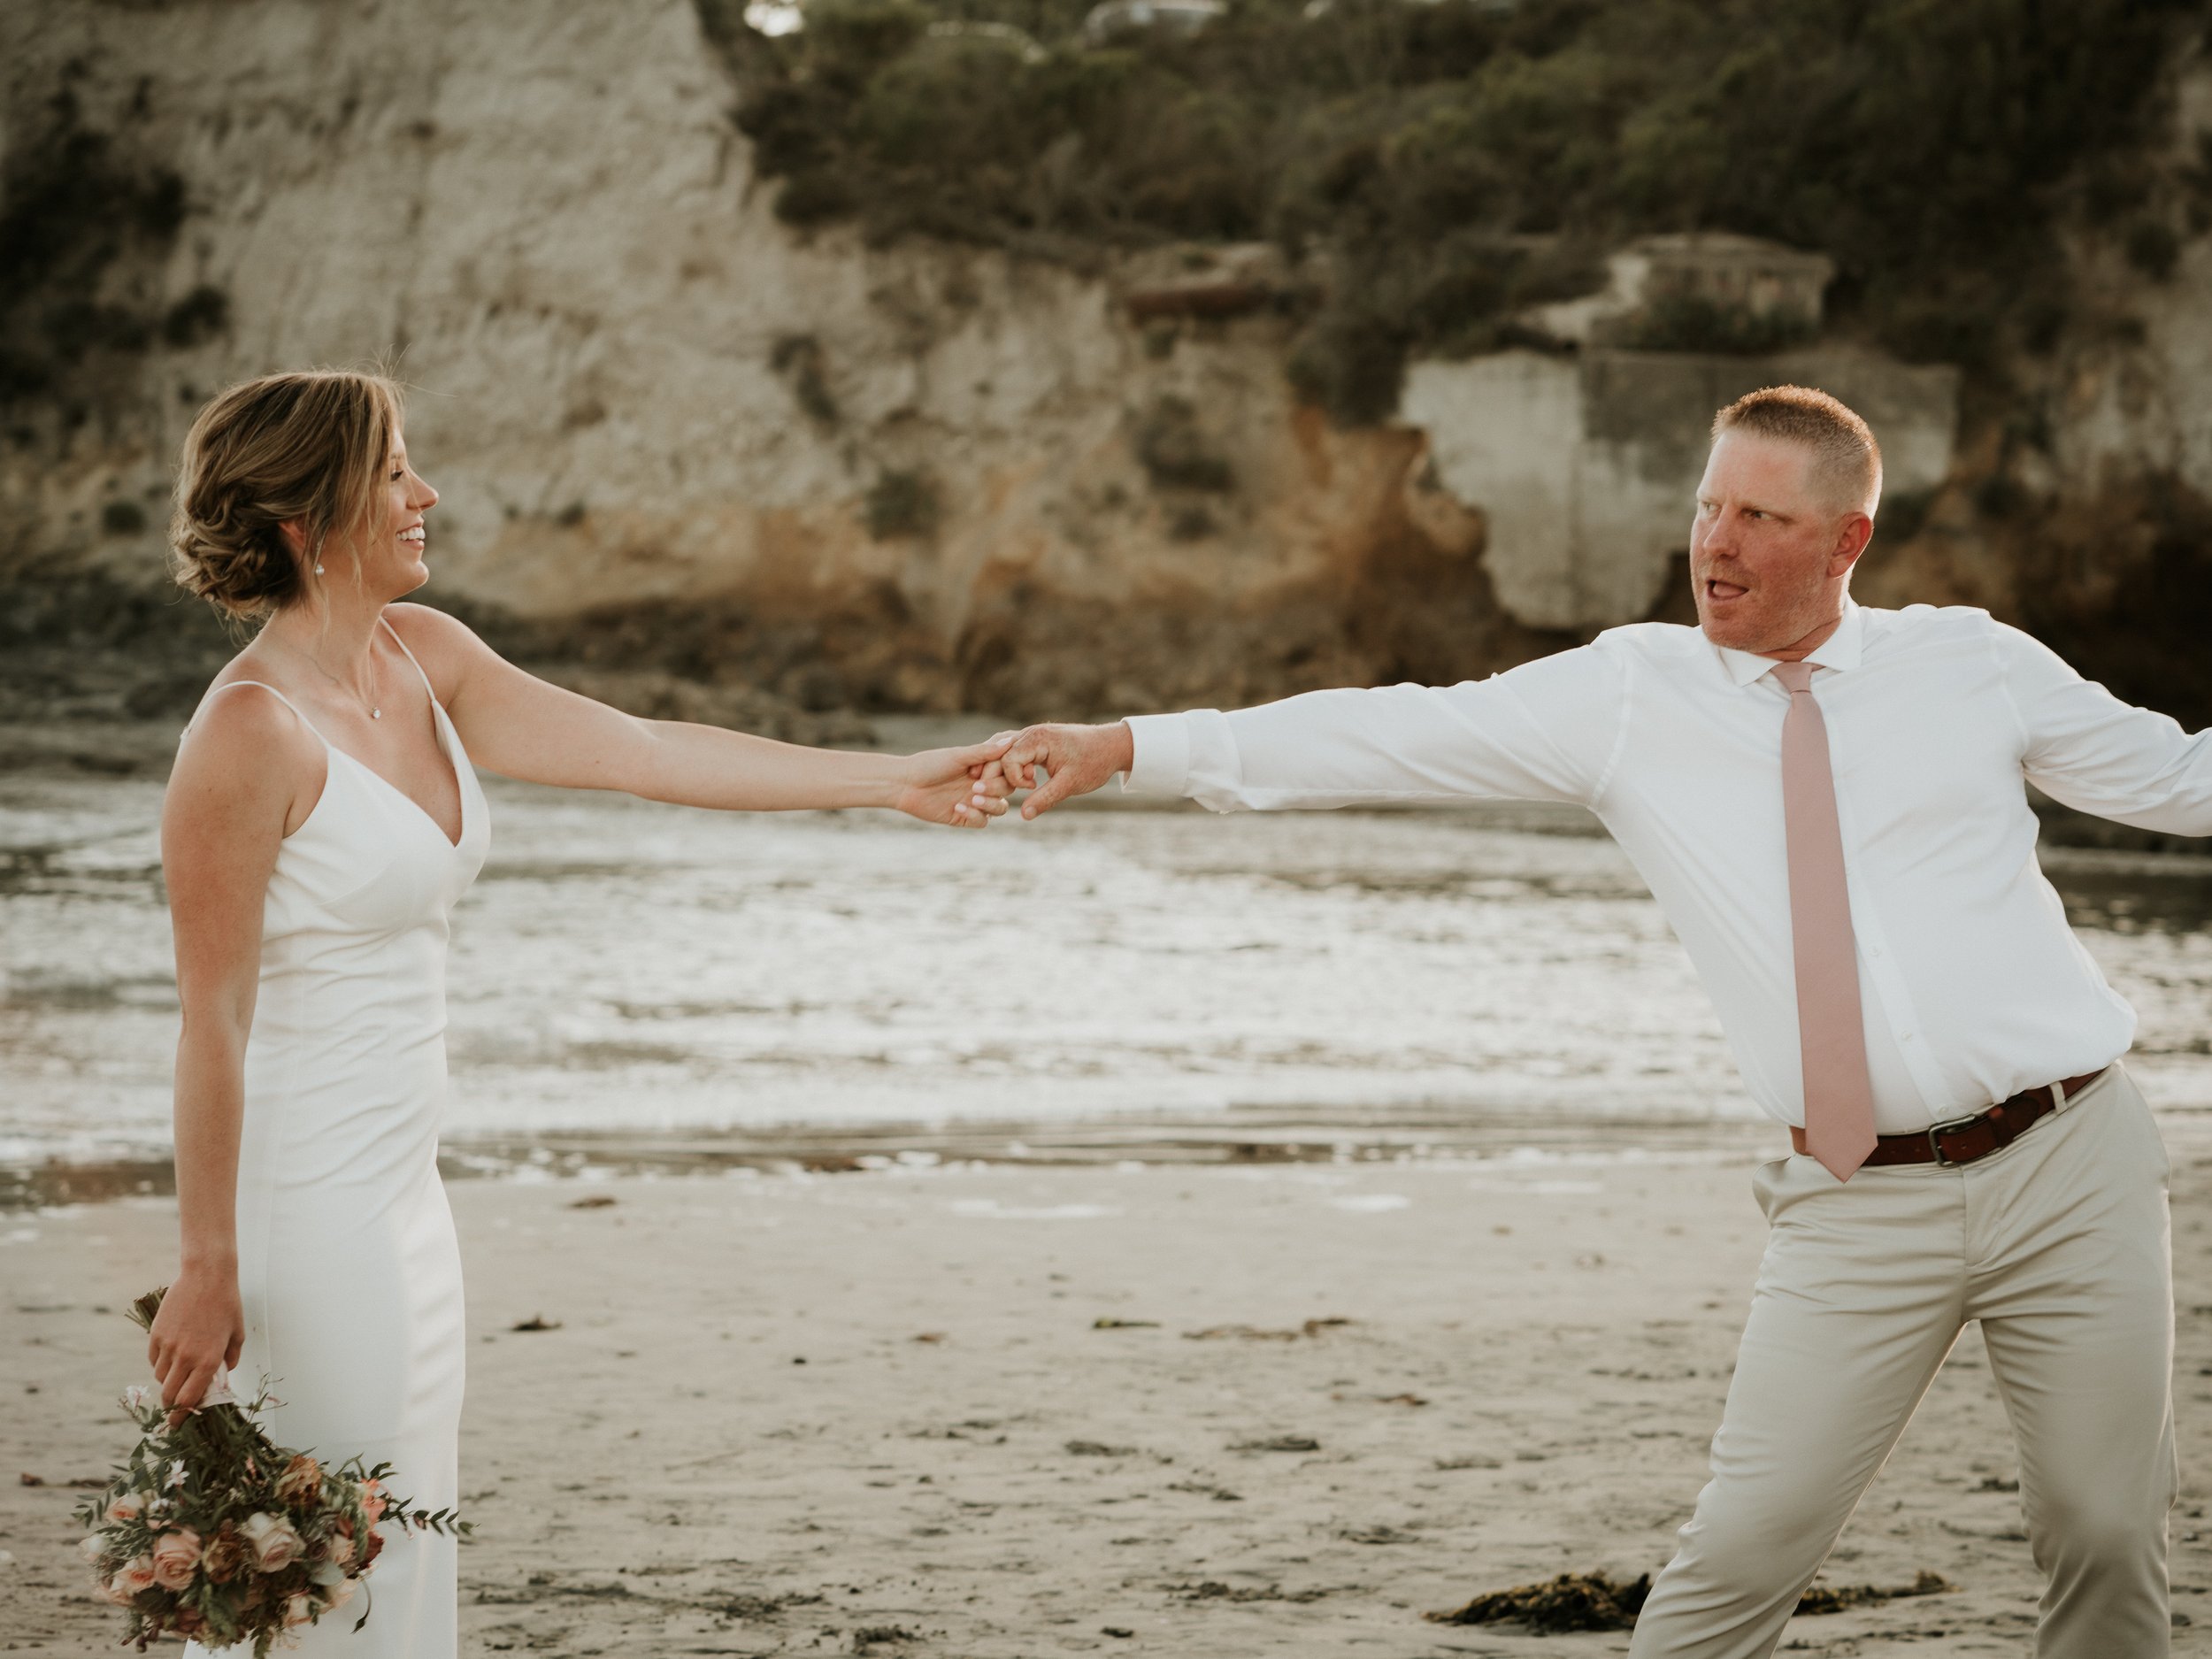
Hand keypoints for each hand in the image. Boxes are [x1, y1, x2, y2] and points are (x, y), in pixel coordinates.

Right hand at [148, 1261, 243, 1415]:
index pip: (189, 1400)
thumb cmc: (227, 1305)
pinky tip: (171, 1355)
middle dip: (172, 1405)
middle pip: (170, 1394)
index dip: (182, 1415)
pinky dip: (160, 1363)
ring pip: (160, 1377)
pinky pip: (153, 1359)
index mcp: (208, 1361)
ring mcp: (168, 1346)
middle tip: (175, 1406)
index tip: (178, 1424)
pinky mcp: (156, 1335)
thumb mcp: (237, 1334)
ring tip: (179, 1372)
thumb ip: (230, 1360)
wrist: (207, 1276)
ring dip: (168, 1381)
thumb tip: (222, 1377)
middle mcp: (186, 1357)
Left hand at [894, 737, 1014, 826]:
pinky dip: (974, 815)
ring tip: (973, 797)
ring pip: (999, 808)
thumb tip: (1010, 740)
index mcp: (983, 767)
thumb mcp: (958, 756)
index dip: (1003, 771)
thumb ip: (984, 752)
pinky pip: (982, 821)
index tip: (986, 768)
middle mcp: (982, 784)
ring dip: (989, 803)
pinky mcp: (965, 817)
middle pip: (1007, 789)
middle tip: (975, 785)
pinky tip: (958, 806)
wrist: (905, 784)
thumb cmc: (930, 764)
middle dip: (995, 788)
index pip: (1007, 770)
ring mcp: (975, 802)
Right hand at [998, 722, 1134, 818]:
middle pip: (998, 754)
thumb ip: (1045, 799)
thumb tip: (1023, 815)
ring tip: (1015, 787)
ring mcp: (1031, 734)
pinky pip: (1013, 751)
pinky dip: (1011, 765)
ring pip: (1002, 751)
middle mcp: (1030, 732)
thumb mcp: (1070, 784)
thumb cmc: (1093, 762)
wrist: (1111, 746)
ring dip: (1003, 770)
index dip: (1013, 779)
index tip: (1033, 787)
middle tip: (1011, 792)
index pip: (1006, 760)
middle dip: (998, 775)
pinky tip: (1023, 780)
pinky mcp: (1035, 740)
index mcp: (1037, 738)